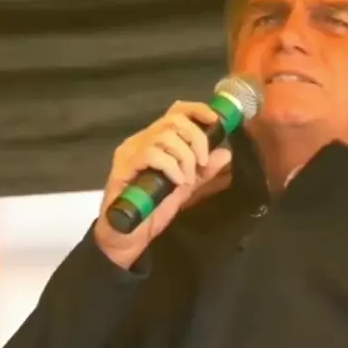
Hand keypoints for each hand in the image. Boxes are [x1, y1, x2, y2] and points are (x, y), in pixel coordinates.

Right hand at [94, 101, 231, 268]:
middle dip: (196, 139)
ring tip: (186, 179)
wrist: (126, 237)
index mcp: (155, 141)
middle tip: (202, 163)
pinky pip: (152, 154)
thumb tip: (225, 154)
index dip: (197, 111)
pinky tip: (176, 182)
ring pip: (165, 135)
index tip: (215, 121)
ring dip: (185, 157)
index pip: (176, 112)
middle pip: (174, 120)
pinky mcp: (122, 167)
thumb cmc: (151, 212)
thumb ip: (203, 172)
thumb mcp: (184, 189)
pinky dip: (171, 166)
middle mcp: (140, 141)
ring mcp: (130, 152)